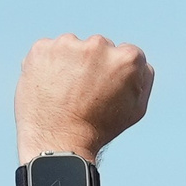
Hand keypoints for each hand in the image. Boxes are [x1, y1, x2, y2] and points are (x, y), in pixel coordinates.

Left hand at [15, 34, 153, 159]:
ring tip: (65, 91)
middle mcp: (99, 45)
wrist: (60, 140)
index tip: (107, 88)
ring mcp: (68, 44)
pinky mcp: (42, 48)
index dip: (117, 73)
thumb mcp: (136, 107)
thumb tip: (138, 61)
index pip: (127, 53)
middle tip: (85, 92)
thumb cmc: (101, 128)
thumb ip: (143, 77)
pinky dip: (48, 64)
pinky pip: (48, 50)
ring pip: (73, 47)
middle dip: (94, 63)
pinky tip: (50, 86)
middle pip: (99, 47)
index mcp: (128, 59)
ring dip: (70, 62)